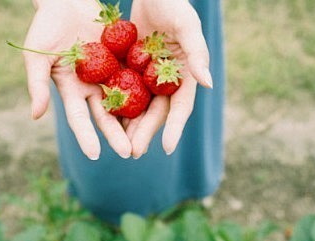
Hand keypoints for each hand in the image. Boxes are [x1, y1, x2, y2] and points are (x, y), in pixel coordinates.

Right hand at [22, 0, 131, 159]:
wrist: (66, 0)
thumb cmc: (45, 27)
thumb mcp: (37, 57)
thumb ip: (37, 85)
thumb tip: (35, 116)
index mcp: (72, 91)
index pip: (79, 118)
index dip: (86, 136)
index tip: (94, 155)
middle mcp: (92, 88)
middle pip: (106, 115)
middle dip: (116, 134)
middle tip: (128, 152)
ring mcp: (109, 74)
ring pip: (124, 101)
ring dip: (134, 120)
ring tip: (146, 137)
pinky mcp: (123, 59)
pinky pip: (136, 76)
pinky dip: (145, 90)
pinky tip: (159, 105)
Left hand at [127, 0, 212, 158]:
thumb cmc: (171, 3)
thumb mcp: (186, 24)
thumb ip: (196, 53)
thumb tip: (208, 84)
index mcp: (184, 74)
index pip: (181, 106)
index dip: (176, 127)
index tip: (167, 148)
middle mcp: (166, 80)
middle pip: (157, 112)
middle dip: (147, 132)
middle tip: (134, 152)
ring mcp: (146, 76)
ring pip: (139, 107)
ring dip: (130, 126)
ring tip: (120, 145)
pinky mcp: (128, 69)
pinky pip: (122, 91)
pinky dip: (116, 106)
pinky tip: (106, 121)